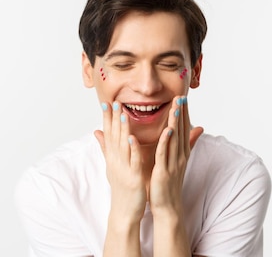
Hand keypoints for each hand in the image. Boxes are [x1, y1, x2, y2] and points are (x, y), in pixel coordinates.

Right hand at [94, 101, 146, 223]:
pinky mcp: (133, 177)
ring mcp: (123, 169)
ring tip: (123, 114)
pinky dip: (132, 149)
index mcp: (113, 158)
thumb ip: (106, 148)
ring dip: (122, 130)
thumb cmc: (122, 188)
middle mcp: (116, 161)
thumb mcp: (112, 166)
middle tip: (113, 102)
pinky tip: (132, 138)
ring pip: (123, 146)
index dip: (107, 119)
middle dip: (113, 119)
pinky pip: (133, 161)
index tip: (107, 103)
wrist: (124, 212)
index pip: (109, 134)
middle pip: (113, 137)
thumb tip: (96, 131)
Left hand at [149, 96, 202, 215]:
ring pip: (175, 140)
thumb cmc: (169, 184)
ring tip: (175, 108)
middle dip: (181, 114)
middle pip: (182, 131)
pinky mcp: (164, 172)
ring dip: (175, 123)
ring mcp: (173, 164)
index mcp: (182, 153)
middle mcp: (180, 156)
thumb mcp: (178, 162)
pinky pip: (164, 154)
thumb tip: (197, 131)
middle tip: (181, 97)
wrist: (167, 206)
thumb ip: (185, 146)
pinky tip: (167, 131)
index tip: (183, 99)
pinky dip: (165, 142)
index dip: (184, 114)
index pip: (184, 130)